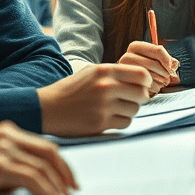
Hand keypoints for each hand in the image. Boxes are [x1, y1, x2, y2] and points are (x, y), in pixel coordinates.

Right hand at [0, 121, 76, 194]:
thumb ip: (8, 165)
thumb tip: (30, 182)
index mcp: (5, 130)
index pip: (43, 145)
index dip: (60, 162)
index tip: (68, 178)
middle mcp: (7, 134)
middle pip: (49, 152)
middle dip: (65, 171)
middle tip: (74, 188)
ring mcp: (3, 147)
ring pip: (43, 166)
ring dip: (58, 184)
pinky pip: (32, 178)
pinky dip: (47, 191)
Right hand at [37, 64, 151, 136]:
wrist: (47, 108)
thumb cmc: (71, 89)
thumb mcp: (90, 72)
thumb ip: (114, 72)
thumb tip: (141, 77)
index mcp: (105, 71)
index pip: (141, 74)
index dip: (146, 81)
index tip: (143, 86)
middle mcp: (106, 87)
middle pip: (141, 93)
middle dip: (141, 97)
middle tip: (132, 99)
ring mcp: (103, 106)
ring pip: (135, 110)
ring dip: (130, 110)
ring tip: (118, 108)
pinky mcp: (100, 123)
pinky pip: (125, 123)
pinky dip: (122, 121)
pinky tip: (111, 118)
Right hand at [119, 41, 178, 94]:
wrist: (129, 86)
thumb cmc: (146, 72)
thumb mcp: (156, 62)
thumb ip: (166, 60)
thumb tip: (174, 64)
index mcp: (135, 47)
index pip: (157, 50)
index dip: (167, 59)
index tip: (171, 67)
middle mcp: (126, 57)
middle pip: (153, 63)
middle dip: (164, 72)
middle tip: (168, 77)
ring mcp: (122, 71)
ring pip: (148, 76)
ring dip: (160, 81)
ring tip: (162, 82)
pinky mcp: (124, 85)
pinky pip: (144, 88)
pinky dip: (154, 89)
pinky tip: (154, 88)